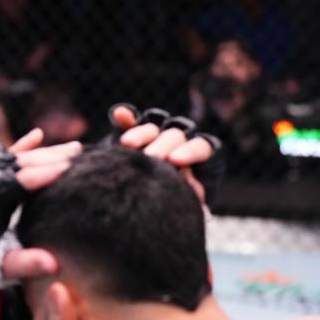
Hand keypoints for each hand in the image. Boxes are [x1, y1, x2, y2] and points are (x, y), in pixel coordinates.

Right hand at [107, 103, 224, 205]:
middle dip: (163, 145)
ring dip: (141, 133)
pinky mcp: (134, 134)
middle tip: (151, 157)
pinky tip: (118, 114)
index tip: (175, 161)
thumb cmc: (175, 204)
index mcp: (198, 155)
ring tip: (127, 144)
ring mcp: (156, 135)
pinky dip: (125, 117)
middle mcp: (179, 141)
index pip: (200, 146)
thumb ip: (193, 195)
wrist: (149, 205)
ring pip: (153, 127)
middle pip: (175, 134)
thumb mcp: (188, 202)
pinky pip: (131, 121)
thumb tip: (191, 187)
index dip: (189, 151)